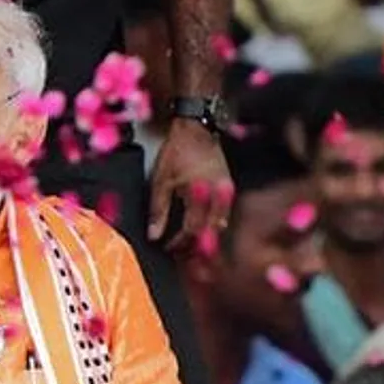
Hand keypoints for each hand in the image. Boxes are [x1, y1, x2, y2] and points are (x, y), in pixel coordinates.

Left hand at [148, 119, 234, 251]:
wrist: (197, 128)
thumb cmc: (178, 150)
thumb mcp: (161, 180)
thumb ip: (157, 210)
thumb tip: (154, 234)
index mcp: (199, 193)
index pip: (192, 229)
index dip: (180, 243)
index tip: (168, 248)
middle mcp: (218, 194)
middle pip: (210, 233)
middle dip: (196, 247)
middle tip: (182, 256)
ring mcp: (226, 192)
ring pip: (219, 226)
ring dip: (205, 239)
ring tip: (191, 248)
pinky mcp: (229, 188)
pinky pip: (223, 214)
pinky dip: (212, 225)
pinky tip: (202, 230)